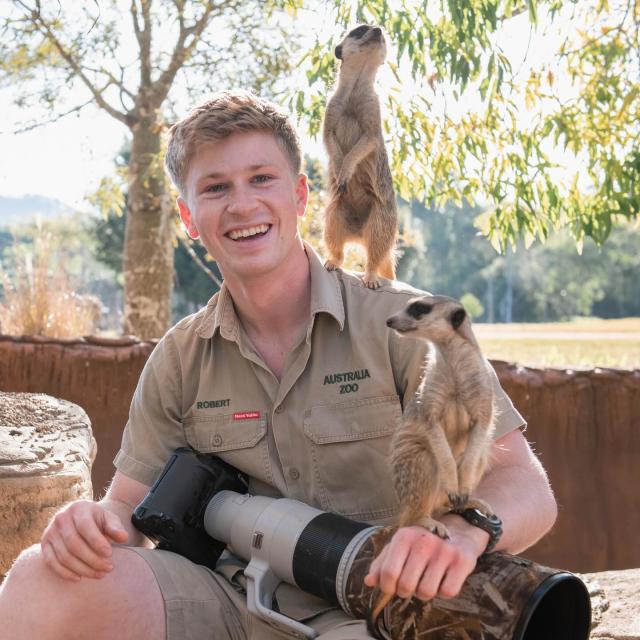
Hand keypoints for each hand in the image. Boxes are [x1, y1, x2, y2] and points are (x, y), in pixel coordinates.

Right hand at [41, 500, 128, 581]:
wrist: (78, 517)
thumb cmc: (97, 520)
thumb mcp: (108, 518)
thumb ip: (115, 527)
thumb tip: (124, 538)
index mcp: (78, 508)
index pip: (85, 527)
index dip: (97, 542)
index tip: (110, 554)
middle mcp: (61, 519)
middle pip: (74, 545)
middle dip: (92, 560)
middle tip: (108, 568)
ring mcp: (50, 532)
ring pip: (64, 556)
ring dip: (82, 569)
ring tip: (100, 574)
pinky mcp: (44, 545)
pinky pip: (52, 563)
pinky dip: (65, 573)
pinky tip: (79, 578)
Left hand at [364, 516, 487, 600]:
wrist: (458, 531)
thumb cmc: (422, 543)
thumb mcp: (400, 547)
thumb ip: (382, 564)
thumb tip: (368, 582)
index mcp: (404, 536)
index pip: (388, 573)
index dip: (387, 587)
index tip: (391, 588)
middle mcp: (424, 542)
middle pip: (406, 586)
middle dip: (406, 591)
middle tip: (411, 584)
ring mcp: (444, 551)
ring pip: (426, 592)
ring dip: (425, 592)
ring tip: (427, 579)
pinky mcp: (462, 561)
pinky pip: (447, 592)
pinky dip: (444, 591)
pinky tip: (443, 578)